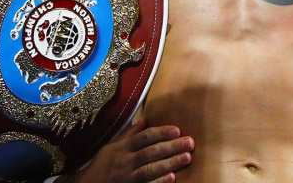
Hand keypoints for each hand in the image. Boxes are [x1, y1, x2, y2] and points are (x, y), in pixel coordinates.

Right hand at [74, 118, 193, 182]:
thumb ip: (130, 134)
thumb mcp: (113, 147)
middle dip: (171, 147)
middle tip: (190, 142)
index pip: (144, 137)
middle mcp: (125, 161)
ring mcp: (127, 177)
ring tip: (187, 157)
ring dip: (169, 163)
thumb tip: (145, 118)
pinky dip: (159, 182)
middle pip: (150, 152)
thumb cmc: (102, 166)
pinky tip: (172, 178)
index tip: (177, 130)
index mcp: (122, 148)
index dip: (161, 132)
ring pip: (150, 169)